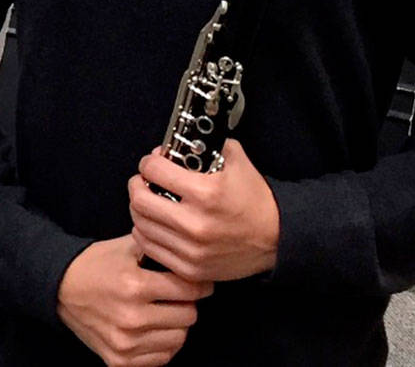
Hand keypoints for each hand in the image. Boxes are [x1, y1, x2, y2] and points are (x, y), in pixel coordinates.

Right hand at [56, 235, 211, 365]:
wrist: (60, 288)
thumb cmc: (95, 264)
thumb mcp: (124, 246)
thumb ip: (157, 245)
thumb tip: (189, 249)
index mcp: (134, 285)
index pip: (188, 289)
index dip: (199, 283)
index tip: (200, 282)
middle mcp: (131, 318)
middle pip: (188, 317)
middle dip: (187, 303)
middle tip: (178, 296)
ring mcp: (125, 344)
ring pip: (178, 340)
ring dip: (176, 325)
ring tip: (165, 312)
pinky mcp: (119, 362)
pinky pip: (161, 359)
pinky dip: (162, 344)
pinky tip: (153, 329)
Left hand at [128, 140, 279, 280]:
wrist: (277, 237)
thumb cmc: (253, 197)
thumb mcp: (234, 159)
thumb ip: (205, 145)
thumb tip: (172, 144)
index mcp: (205, 192)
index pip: (154, 170)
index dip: (149, 162)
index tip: (153, 162)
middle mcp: (195, 223)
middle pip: (140, 200)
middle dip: (137, 184)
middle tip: (144, 181)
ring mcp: (192, 250)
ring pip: (141, 225)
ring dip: (140, 209)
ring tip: (149, 201)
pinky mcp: (191, 269)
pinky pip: (150, 248)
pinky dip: (146, 233)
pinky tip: (155, 224)